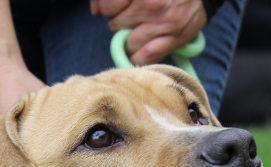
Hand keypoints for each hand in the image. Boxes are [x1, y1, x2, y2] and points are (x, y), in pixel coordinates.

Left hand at [91, 0, 206, 65]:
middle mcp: (152, 5)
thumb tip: (95, 9)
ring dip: (129, 40)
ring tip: (138, 30)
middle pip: (116, 25)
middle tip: (130, 16)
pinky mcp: (176, 39)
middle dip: (119, 22)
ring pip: (129, 44)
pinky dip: (140, 56)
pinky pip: (148, 57)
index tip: (116, 6)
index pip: (108, 7)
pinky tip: (141, 48)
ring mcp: (164, 24)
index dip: (108, 8)